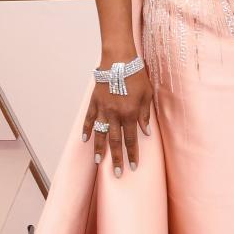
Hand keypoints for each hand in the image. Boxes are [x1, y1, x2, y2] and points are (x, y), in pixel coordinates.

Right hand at [81, 61, 152, 175]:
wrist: (119, 60)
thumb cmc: (137, 76)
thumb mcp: (147, 95)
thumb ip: (145, 115)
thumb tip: (146, 132)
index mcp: (130, 114)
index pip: (131, 140)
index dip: (133, 154)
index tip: (133, 167)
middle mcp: (115, 114)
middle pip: (115, 141)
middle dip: (117, 159)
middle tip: (118, 173)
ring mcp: (102, 109)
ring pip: (100, 134)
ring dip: (100, 149)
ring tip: (99, 162)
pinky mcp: (94, 102)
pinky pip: (90, 119)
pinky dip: (88, 130)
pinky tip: (86, 140)